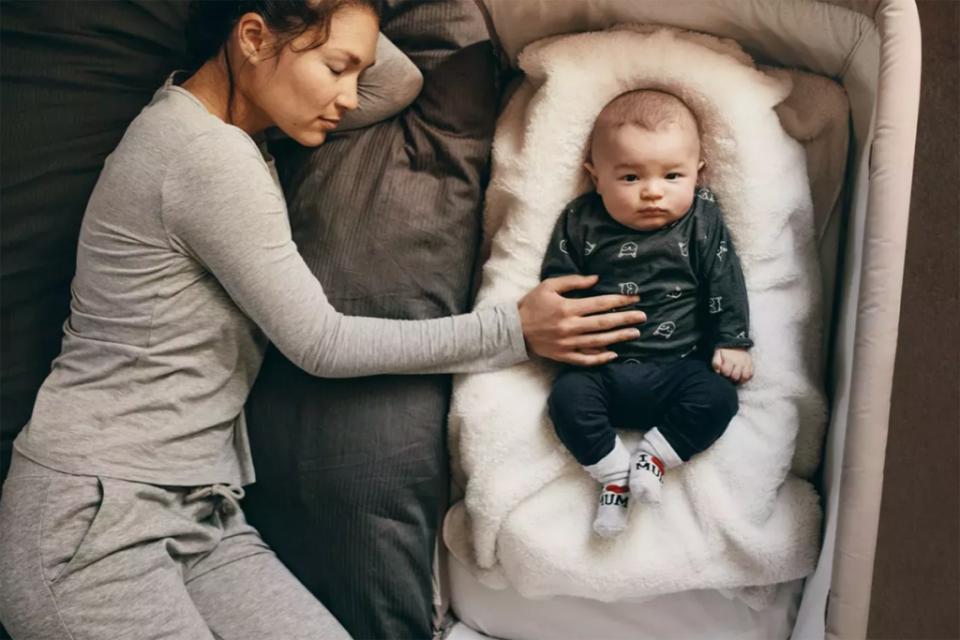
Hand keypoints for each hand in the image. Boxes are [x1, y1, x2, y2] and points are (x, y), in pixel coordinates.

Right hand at [518, 275, 646, 365]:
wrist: (514, 329)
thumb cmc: (532, 304)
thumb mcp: (549, 286)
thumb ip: (573, 281)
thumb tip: (597, 279)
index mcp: (567, 308)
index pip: (600, 304)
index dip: (619, 301)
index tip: (635, 299)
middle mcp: (570, 327)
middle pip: (603, 324)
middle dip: (625, 320)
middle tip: (643, 317)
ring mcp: (567, 343)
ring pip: (598, 342)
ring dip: (618, 338)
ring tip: (635, 334)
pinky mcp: (563, 355)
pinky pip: (585, 359)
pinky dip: (600, 358)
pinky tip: (613, 355)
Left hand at [712, 348, 753, 382]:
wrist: (735, 344)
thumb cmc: (725, 352)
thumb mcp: (717, 354)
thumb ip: (715, 363)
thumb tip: (717, 372)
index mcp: (730, 359)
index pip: (726, 372)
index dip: (723, 374)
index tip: (722, 372)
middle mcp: (740, 362)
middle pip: (735, 376)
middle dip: (730, 378)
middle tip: (729, 375)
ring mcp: (747, 363)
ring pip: (744, 377)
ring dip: (739, 380)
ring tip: (735, 378)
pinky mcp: (751, 364)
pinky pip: (751, 375)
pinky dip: (746, 378)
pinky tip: (741, 377)